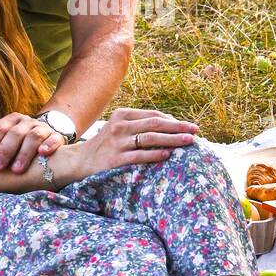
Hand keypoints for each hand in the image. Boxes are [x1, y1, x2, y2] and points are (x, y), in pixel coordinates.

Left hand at [0, 113, 66, 175]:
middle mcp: (25, 122)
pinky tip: (43, 154)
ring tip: (16, 170)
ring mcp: (41, 128)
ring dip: (23, 153)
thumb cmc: (16, 142)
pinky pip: (54, 138)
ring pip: (32, 137)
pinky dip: (49, 145)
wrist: (45, 135)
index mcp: (9, 121)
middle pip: (13, 134)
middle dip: (2, 152)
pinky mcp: (56, 136)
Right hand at [72, 107, 199, 179]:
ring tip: (188, 142)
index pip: (153, 115)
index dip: (173, 120)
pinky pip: (139, 155)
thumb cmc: (105, 144)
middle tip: (195, 130)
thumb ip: (140, 124)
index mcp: (123, 115)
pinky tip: (168, 155)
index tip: (188, 125)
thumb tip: (170, 123)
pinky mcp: (115, 158)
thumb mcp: (119, 128)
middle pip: (155, 124)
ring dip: (172, 140)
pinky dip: (155, 155)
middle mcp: (121, 126)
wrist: (80, 160)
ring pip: (151, 138)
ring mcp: (118, 142)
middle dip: (178, 127)